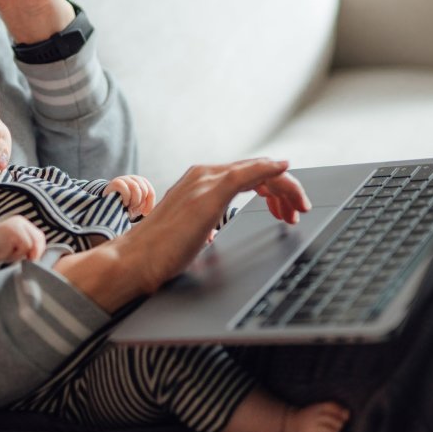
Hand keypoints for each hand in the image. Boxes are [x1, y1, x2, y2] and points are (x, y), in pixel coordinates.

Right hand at [0, 216, 45, 263]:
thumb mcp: (16, 246)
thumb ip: (28, 246)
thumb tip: (38, 256)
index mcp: (23, 224)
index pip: (39, 236)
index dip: (39, 249)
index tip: (31, 258)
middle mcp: (21, 222)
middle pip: (39, 239)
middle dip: (35, 252)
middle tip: (26, 260)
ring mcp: (18, 225)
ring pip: (32, 244)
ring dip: (22, 253)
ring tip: (9, 254)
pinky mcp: (15, 230)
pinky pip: (25, 246)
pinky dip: (17, 253)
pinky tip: (6, 252)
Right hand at [54, 158, 310, 312]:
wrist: (135, 260)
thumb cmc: (159, 252)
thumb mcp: (191, 230)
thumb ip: (204, 222)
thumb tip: (212, 231)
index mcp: (199, 182)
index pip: (246, 176)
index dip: (272, 189)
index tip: (284, 210)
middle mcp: (203, 174)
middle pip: (257, 171)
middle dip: (284, 190)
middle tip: (298, 212)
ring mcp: (205, 181)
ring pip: (258, 171)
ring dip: (285, 188)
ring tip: (297, 209)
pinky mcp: (209, 193)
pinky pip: (248, 174)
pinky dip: (270, 170)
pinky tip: (284, 171)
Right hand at [104, 175, 155, 218]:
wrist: (107, 202)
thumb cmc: (125, 205)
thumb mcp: (137, 204)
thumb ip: (146, 204)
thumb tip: (155, 211)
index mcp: (142, 182)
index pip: (150, 192)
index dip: (149, 204)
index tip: (144, 213)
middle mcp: (135, 178)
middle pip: (144, 191)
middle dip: (139, 203)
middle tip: (133, 208)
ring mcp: (125, 178)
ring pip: (136, 190)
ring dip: (133, 201)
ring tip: (129, 206)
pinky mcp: (116, 182)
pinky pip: (126, 190)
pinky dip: (126, 199)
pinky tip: (123, 203)